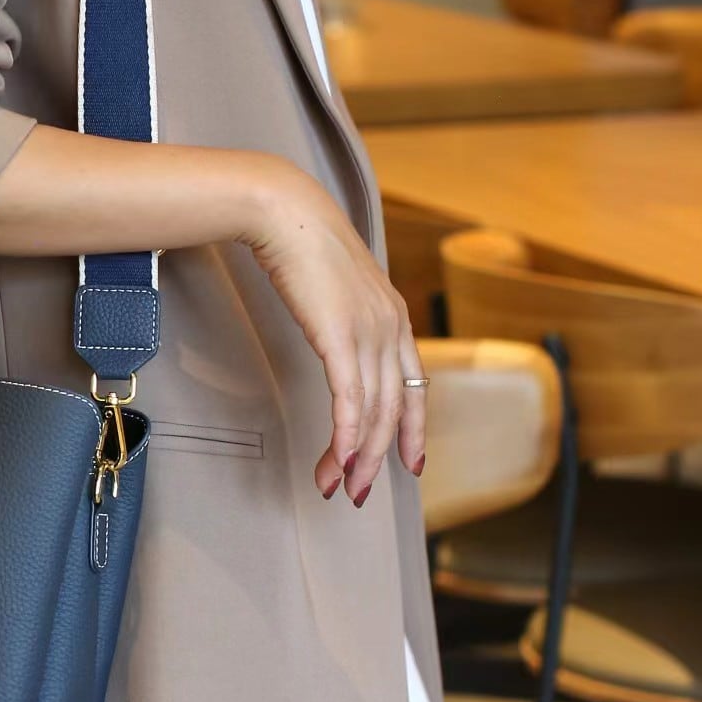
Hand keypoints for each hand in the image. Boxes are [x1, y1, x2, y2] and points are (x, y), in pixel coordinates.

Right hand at [241, 164, 425, 504]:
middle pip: (393, 410)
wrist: (287, 213)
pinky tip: (335, 456)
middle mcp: (392, 328)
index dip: (413, 429)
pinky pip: (350, 401)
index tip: (409, 461)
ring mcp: (371, 334)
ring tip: (337, 484)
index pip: (414, 386)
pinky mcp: (342, 339)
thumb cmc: (302, 241)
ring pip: (372, 413)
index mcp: (394, 317)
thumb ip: (345, 313)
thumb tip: (333, 332)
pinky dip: (343, 435)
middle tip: (356, 488)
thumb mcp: (336, 284)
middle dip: (376, 456)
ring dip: (354, 456)